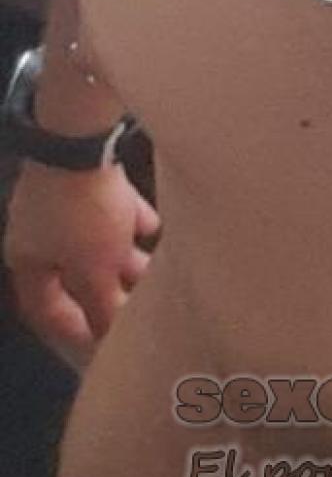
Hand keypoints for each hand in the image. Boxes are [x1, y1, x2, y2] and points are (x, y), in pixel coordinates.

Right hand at [2, 161, 162, 368]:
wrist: (80, 133)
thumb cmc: (81, 212)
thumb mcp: (93, 268)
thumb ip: (102, 306)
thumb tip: (109, 335)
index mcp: (29, 260)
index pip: (46, 309)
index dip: (75, 330)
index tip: (105, 343)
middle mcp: (39, 233)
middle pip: (76, 274)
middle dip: (110, 290)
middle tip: (143, 303)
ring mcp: (60, 201)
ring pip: (94, 241)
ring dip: (123, 257)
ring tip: (156, 269)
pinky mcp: (83, 174)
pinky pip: (108, 206)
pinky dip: (129, 219)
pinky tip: (155, 227)